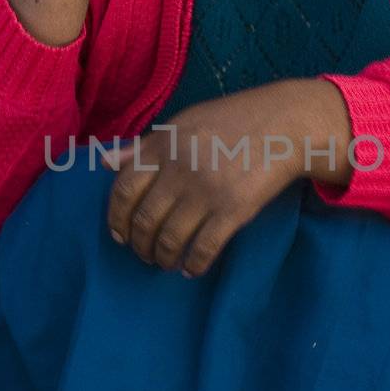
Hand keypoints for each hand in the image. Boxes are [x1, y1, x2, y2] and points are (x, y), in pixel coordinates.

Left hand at [105, 86, 306, 276]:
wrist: (284, 123)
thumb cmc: (231, 121)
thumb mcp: (182, 124)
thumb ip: (143, 146)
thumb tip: (105, 163)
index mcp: (163, 146)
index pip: (123, 190)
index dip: (115, 219)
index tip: (119, 235)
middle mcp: (179, 170)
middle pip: (144, 220)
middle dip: (140, 246)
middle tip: (144, 254)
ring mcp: (206, 192)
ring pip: (170, 239)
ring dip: (163, 258)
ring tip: (166, 263)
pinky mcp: (234, 210)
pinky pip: (204, 248)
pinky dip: (194, 264)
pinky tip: (192, 268)